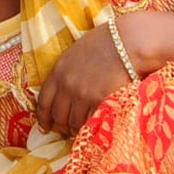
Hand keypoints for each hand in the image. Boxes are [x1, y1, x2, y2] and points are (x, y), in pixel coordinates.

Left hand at [36, 20, 135, 136]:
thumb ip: (67, 71)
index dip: (43, 117)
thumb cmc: (107, 42)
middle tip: (67, 130)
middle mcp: (67, 85)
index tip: (45, 127)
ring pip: (74, 122)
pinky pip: (91, 122)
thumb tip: (63, 89)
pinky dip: (92, 128)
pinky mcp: (100, 102)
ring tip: (82, 131)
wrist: (129, 42)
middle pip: (58, 115)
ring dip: (77, 129)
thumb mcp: (77, 53)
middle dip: (61, 126)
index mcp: (59, 71)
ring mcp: (83, 95)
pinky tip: (95, 130)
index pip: (44, 101)